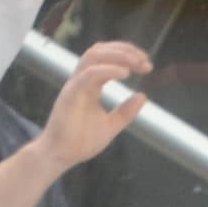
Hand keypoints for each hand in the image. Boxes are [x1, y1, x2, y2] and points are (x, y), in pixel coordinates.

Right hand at [36, 37, 152, 169]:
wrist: (60, 156)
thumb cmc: (80, 142)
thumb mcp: (111, 125)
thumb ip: (126, 111)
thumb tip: (142, 96)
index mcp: (91, 85)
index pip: (108, 58)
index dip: (128, 55)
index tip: (146, 64)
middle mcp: (82, 80)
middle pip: (101, 50)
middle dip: (125, 50)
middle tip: (145, 61)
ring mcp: (75, 85)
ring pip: (93, 55)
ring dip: (118, 54)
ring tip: (136, 62)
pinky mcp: (70, 93)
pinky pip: (89, 73)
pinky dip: (108, 69)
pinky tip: (124, 74)